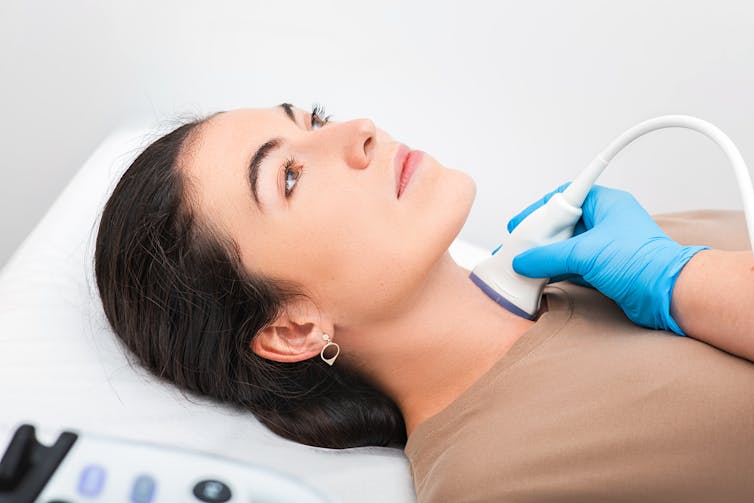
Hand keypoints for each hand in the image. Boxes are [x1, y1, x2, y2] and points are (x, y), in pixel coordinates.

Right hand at [506, 183, 708, 334]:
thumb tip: (523, 260)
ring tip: (526, 263)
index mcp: (605, 204)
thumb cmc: (642, 263)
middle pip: (562, 224)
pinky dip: (558, 270)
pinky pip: (574, 265)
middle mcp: (606, 222)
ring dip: (548, 255)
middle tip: (519, 246)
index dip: (539, 209)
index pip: (564, 197)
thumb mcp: (584, 253)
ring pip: (568, 246)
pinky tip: (542, 276)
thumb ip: (547, 256)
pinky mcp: (606, 268)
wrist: (668, 294)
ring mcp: (607, 246)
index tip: (521, 222)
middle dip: (539, 236)